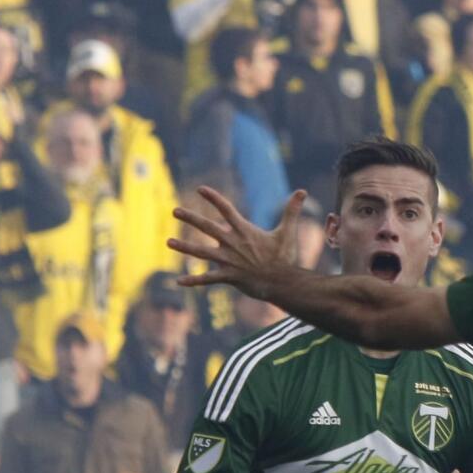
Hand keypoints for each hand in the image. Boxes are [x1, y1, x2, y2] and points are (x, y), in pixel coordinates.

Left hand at [170, 186, 304, 297]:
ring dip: (185, 248)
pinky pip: (208, 279)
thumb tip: (303, 191)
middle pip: (207, 227)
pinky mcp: (229, 276)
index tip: (200, 189)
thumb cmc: (285, 257)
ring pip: (202, 253)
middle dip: (190, 218)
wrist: (283, 282)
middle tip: (175, 210)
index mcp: (244, 231)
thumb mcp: (287, 232)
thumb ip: (291, 211)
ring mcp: (229, 260)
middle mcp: (233, 243)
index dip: (213, 198)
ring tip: (169, 242)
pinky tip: (179, 281)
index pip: (226, 209)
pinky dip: (193, 281)